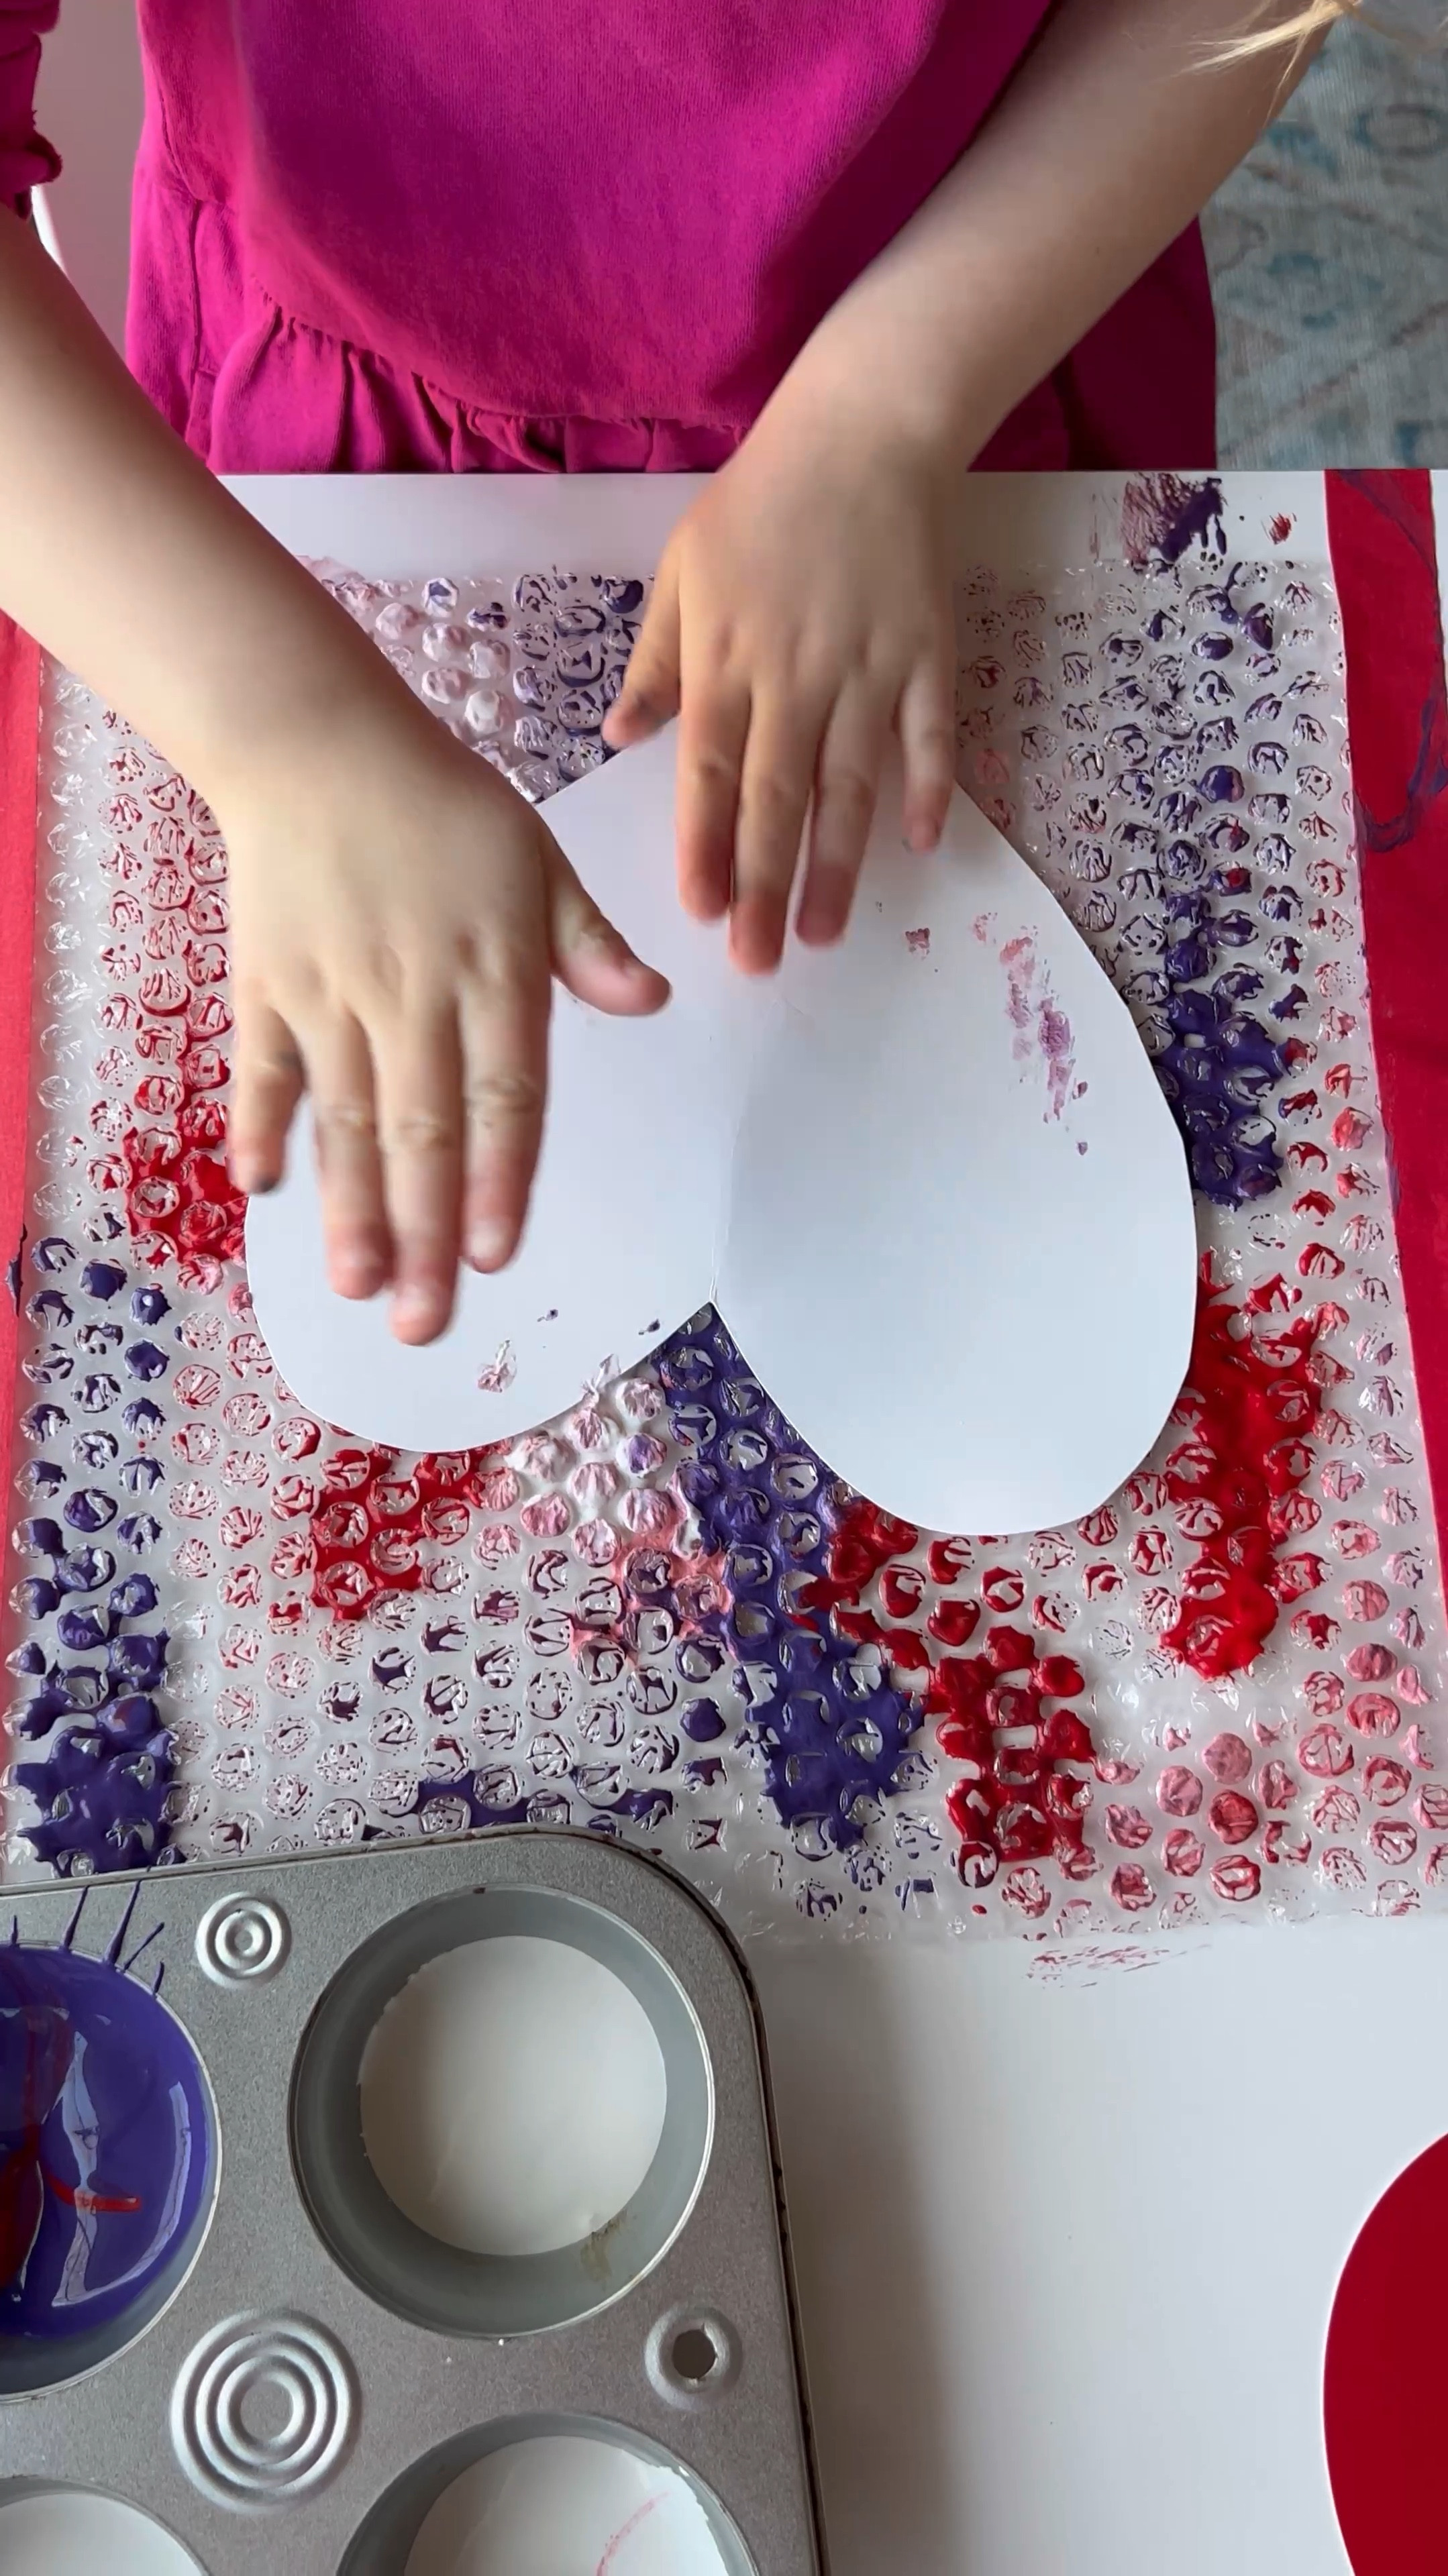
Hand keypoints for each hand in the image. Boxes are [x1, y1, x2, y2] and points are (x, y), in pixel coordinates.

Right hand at [220, 693, 667, 1344]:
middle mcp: (412, 992)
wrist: (316, 739)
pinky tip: (261, 1186)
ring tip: (355, 1284)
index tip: (492, 1254)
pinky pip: (262, 1063)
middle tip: (423, 1322)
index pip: (503, 1095)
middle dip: (424, 1233)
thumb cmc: (442, 805)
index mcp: (491, 969)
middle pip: (423, 1130)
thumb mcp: (535, 859)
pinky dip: (261, 1121)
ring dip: (349, 1205)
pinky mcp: (266, 979)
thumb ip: (585, 942)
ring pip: (347, 1115)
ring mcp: (332, 991)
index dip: (497, 1179)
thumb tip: (649, 1000)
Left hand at [603, 395, 959, 971]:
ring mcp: (868, 669)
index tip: (698, 911)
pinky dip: (929, 789)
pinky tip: (923, 846)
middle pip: (776, 799)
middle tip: (758, 962)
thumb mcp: (682, 572)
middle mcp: (796, 676)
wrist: (863, 431)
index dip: (704, 846)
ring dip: (839, 866)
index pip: (710, 772)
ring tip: (827, 935)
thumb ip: (654, 663)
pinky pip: (930, 736)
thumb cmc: (760, 503)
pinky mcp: (928, 655)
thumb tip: (617, 739)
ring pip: (851, 786)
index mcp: (728, 659)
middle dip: (764, 886)